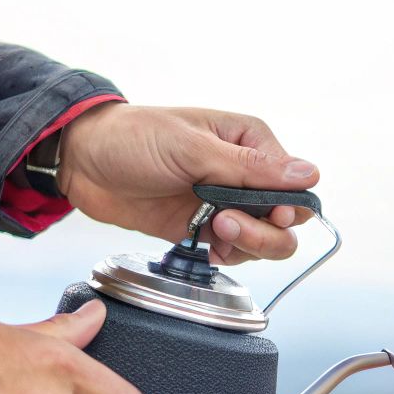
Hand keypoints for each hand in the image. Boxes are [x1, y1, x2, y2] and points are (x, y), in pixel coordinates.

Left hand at [58, 103, 318, 264]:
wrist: (84, 163)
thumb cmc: (133, 138)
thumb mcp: (192, 148)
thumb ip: (250, 168)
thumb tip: (309, 175)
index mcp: (250, 142)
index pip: (295, 182)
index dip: (287, 206)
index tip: (268, 214)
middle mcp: (245, 173)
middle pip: (288, 218)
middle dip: (265, 230)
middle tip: (226, 224)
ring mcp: (225, 203)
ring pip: (265, 240)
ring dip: (247, 244)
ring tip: (211, 230)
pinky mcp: (204, 228)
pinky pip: (236, 252)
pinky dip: (228, 255)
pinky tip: (205, 244)